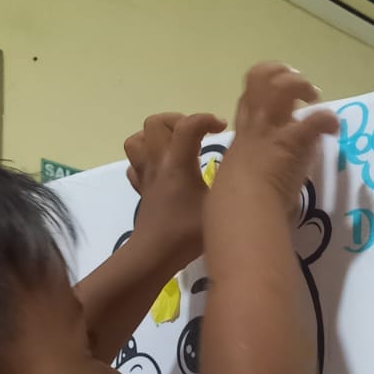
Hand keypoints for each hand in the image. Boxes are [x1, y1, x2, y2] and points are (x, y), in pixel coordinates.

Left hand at [124, 110, 226, 271]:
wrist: (156, 254)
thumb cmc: (188, 232)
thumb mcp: (217, 205)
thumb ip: (227, 182)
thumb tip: (238, 167)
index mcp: (178, 162)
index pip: (189, 125)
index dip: (207, 119)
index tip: (221, 129)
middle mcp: (158, 162)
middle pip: (155, 123)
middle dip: (177, 121)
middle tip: (195, 135)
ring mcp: (146, 175)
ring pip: (137, 140)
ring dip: (155, 137)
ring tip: (174, 146)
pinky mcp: (142, 190)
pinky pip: (135, 165)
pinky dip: (146, 161)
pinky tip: (162, 170)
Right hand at [212, 63, 338, 210]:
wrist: (243, 208)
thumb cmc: (237, 202)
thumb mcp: (243, 179)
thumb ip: (258, 167)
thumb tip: (278, 169)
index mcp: (242, 134)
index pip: (248, 99)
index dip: (264, 92)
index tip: (280, 101)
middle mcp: (255, 124)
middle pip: (259, 77)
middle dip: (281, 73)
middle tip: (300, 88)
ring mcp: (271, 129)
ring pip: (281, 84)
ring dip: (302, 86)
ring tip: (314, 97)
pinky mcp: (292, 139)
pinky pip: (315, 119)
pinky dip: (328, 120)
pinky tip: (334, 128)